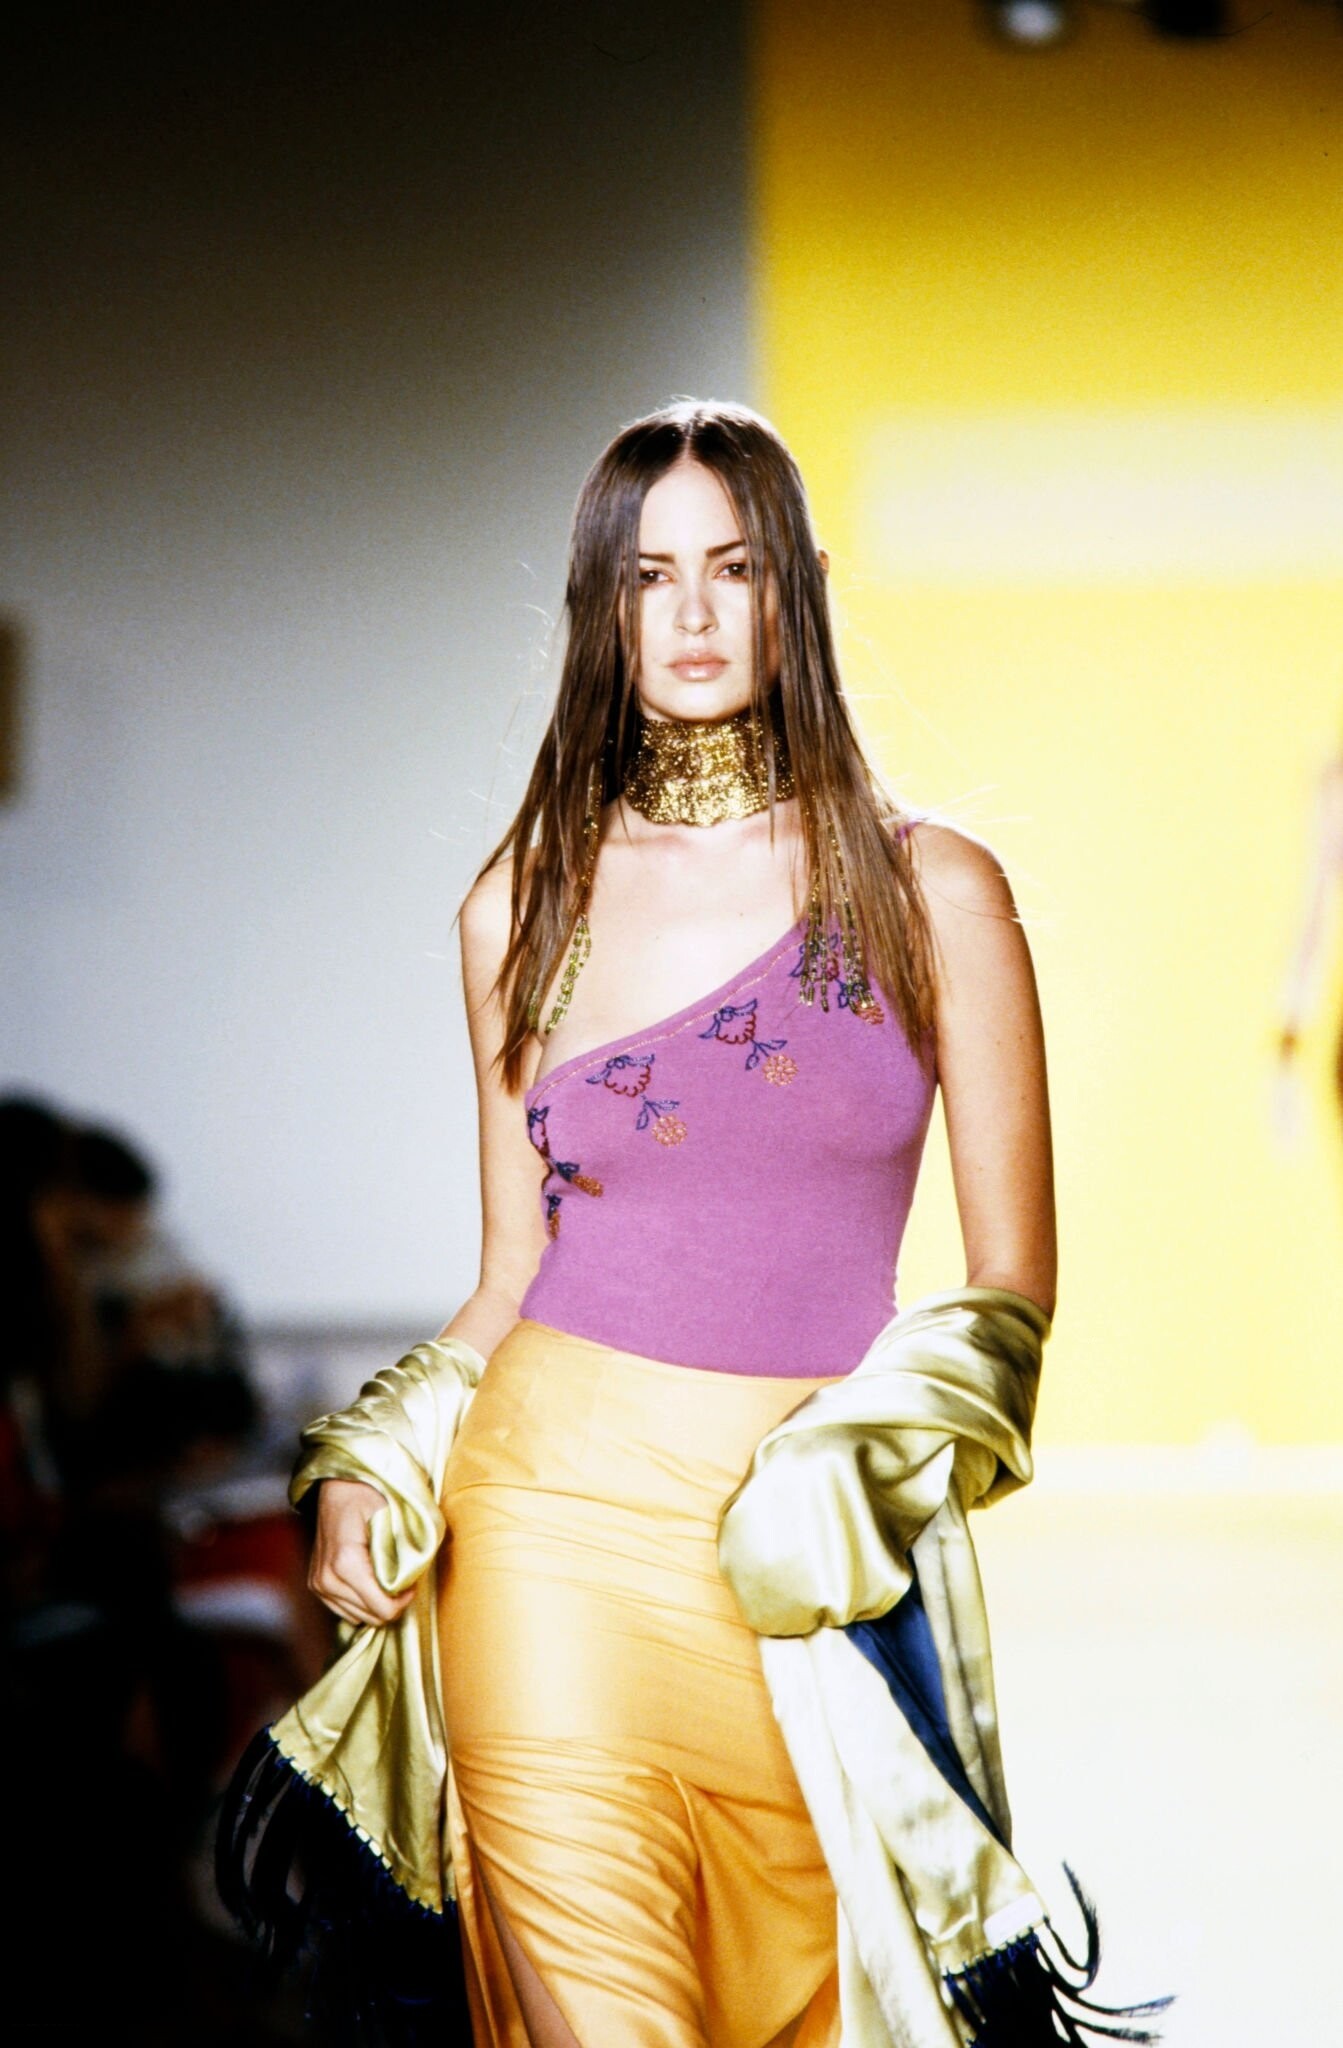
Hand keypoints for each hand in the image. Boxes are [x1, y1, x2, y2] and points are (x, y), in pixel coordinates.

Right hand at [308, 1478, 413, 1628]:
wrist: (338, 1485)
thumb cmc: (367, 1495)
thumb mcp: (392, 1517)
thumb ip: (406, 1549)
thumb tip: (418, 1577)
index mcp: (345, 1564)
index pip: (382, 1610)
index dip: (404, 1601)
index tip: (412, 1583)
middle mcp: (327, 1579)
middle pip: (371, 1617)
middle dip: (391, 1602)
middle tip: (402, 1578)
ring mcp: (318, 1584)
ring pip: (358, 1617)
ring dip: (376, 1603)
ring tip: (385, 1577)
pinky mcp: (316, 1585)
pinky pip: (344, 1609)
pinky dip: (361, 1601)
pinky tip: (370, 1581)